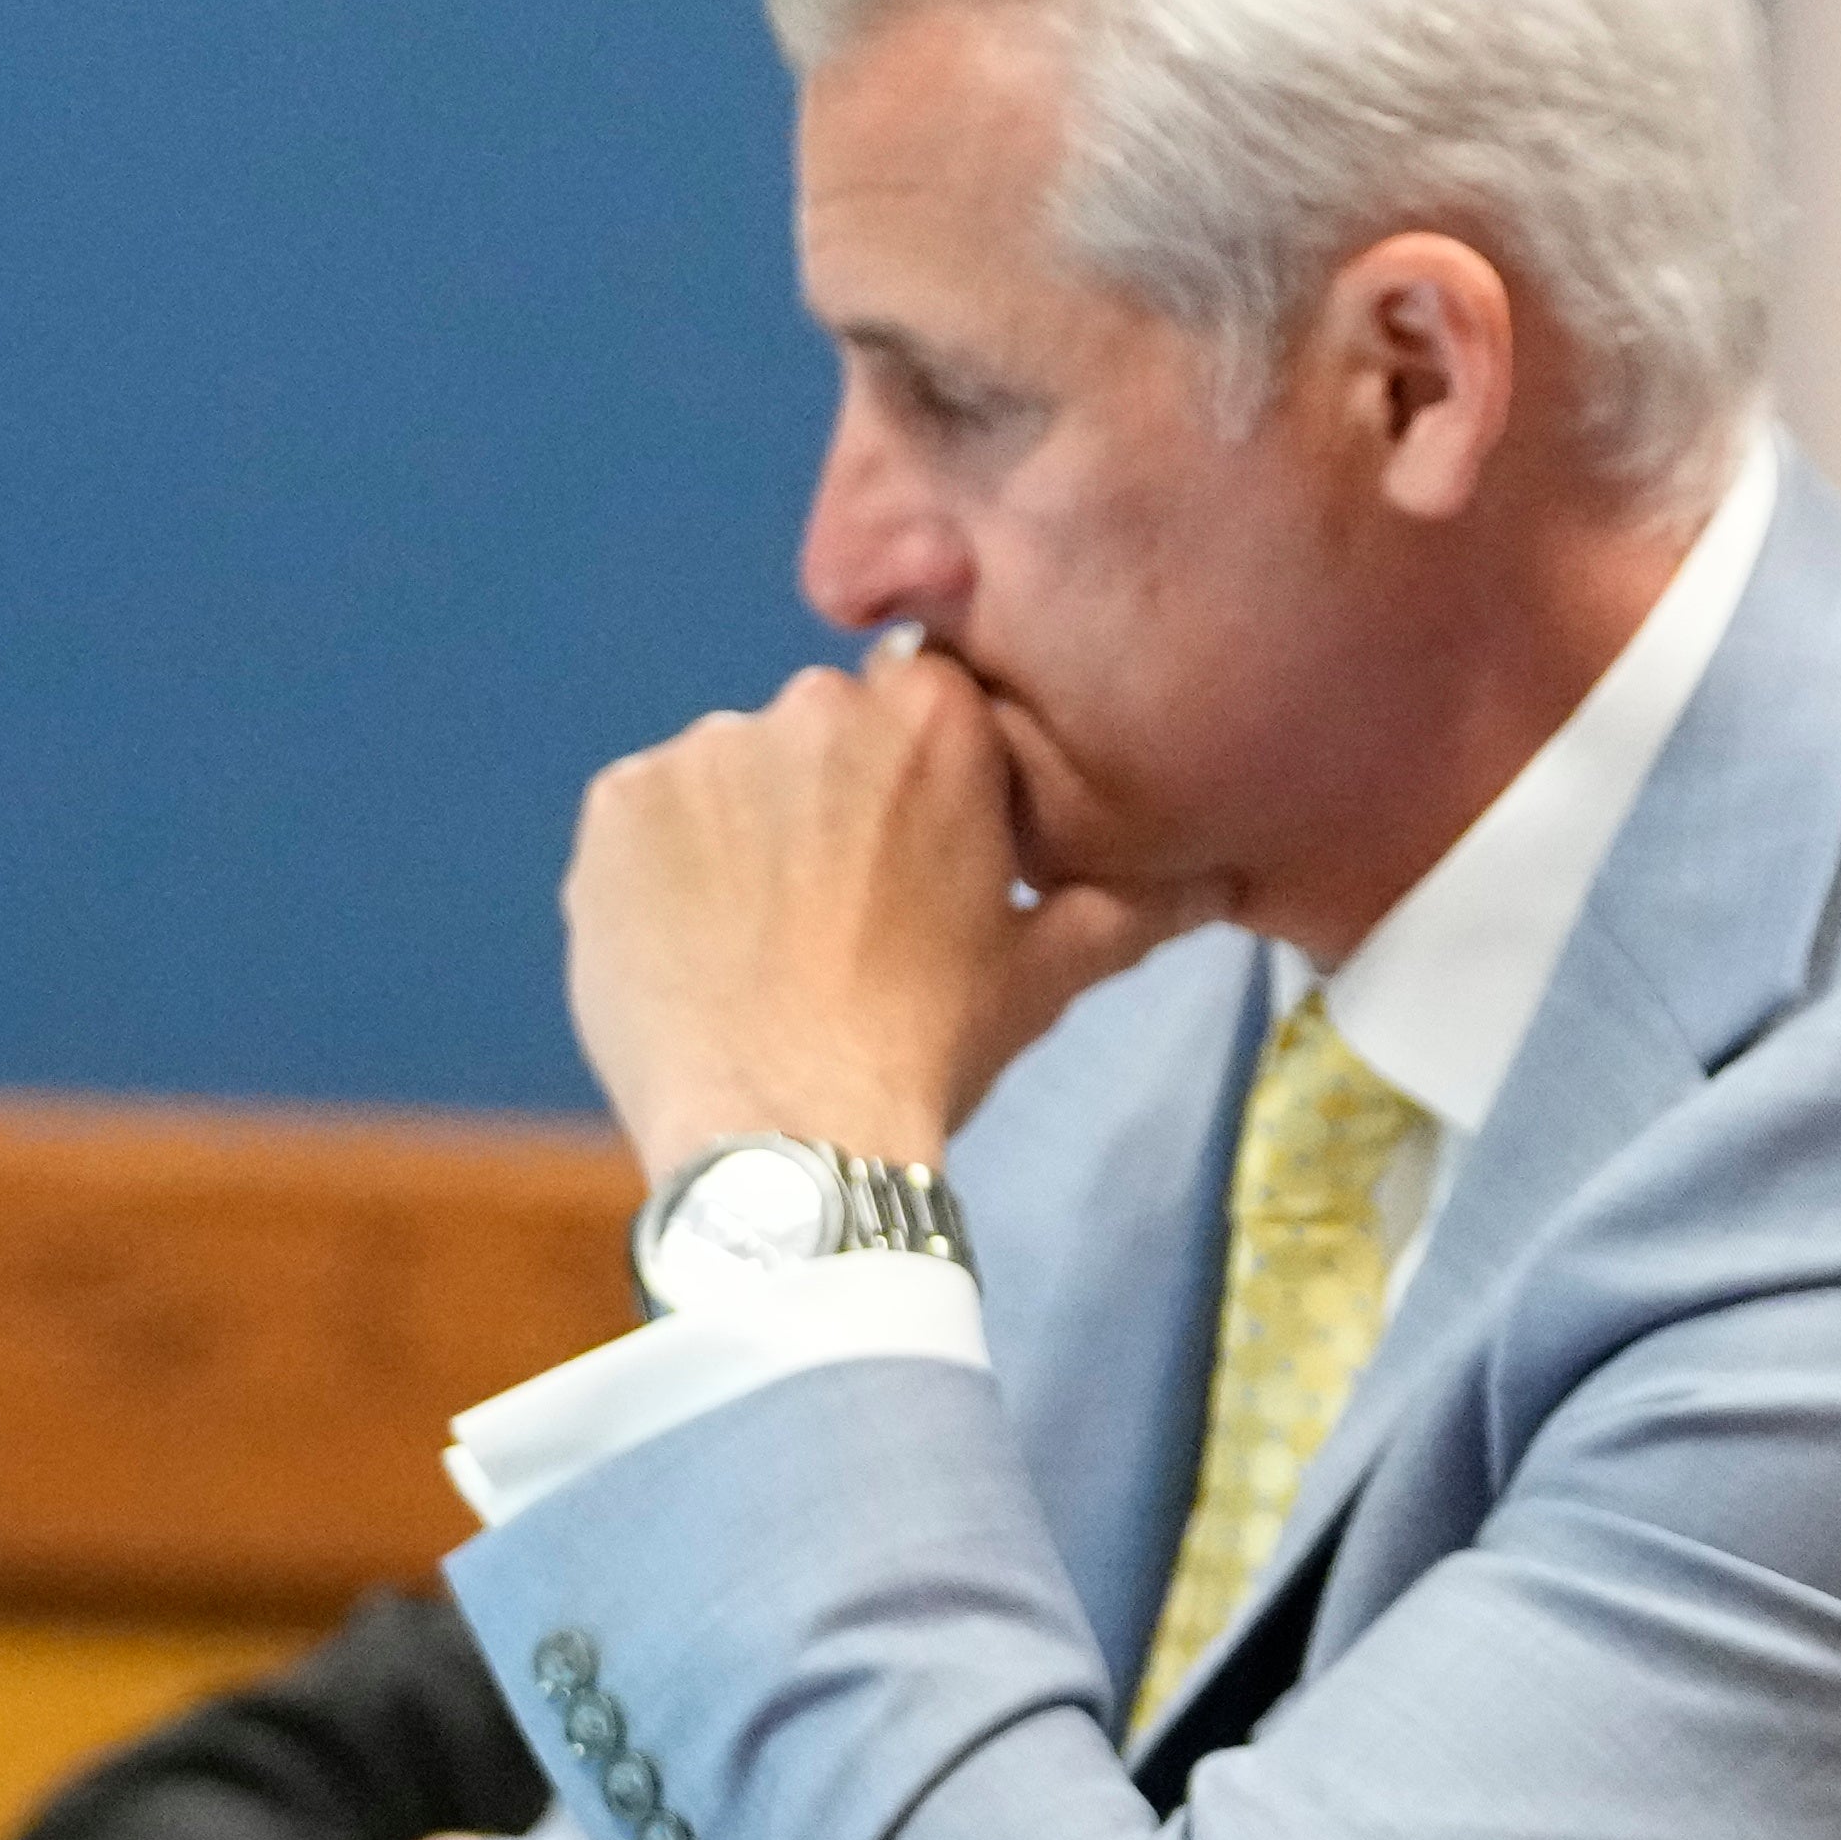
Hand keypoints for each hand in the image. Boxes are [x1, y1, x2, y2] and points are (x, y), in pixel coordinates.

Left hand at [565, 633, 1205, 1177]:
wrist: (785, 1138)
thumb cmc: (931, 1046)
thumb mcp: (1050, 974)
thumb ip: (1133, 906)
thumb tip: (1224, 881)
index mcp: (933, 723)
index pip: (926, 701)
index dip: (921, 778)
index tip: (919, 850)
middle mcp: (812, 705)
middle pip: (824, 729)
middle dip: (833, 798)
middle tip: (845, 911)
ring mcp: (703, 751)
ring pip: (735, 773)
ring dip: (748, 833)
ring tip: (763, 942)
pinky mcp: (616, 805)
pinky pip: (650, 816)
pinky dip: (668, 868)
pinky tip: (698, 947)